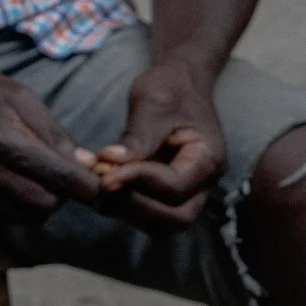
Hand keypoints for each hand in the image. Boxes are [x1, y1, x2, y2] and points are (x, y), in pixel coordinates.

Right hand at [0, 63, 101, 222]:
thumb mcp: (19, 95)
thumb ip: (52, 130)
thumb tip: (82, 161)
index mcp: (3, 138)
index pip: (57, 176)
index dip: (86, 185)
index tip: (97, 183)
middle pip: (44, 203)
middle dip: (63, 195)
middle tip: (66, 178)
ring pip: (26, 215)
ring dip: (43, 203)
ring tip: (42, 180)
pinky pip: (4, 215)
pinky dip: (20, 207)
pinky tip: (19, 184)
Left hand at [91, 60, 225, 232]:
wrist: (179, 83)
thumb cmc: (171, 89)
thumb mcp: (153, 104)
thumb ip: (137, 137)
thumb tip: (111, 164)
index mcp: (208, 159)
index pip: (175, 187)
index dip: (138, 183)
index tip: (105, 174)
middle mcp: (203, 183)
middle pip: (176, 218)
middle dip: (135, 206)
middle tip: (100, 185)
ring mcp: (187, 191)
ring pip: (162, 222)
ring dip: (127, 210)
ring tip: (96, 185)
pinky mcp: (167, 192)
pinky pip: (149, 210)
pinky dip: (124, 203)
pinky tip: (100, 183)